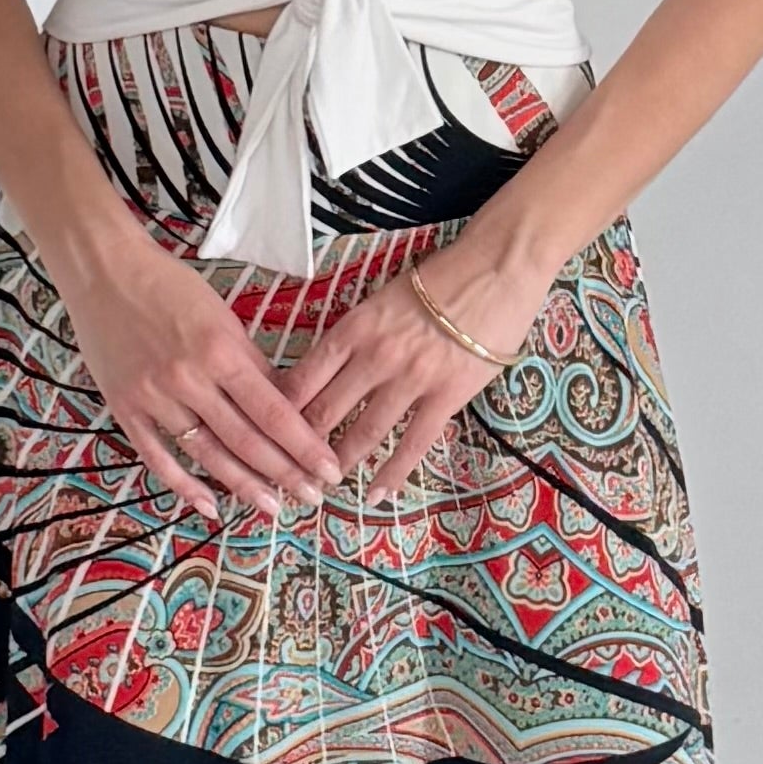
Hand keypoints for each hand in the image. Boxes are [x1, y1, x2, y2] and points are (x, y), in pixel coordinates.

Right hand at [56, 238, 342, 520]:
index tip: (329, 469)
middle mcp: (189, 379)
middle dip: (284, 473)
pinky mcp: (125, 408)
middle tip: (312, 497)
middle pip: (246, 440)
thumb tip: (284, 406)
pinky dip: (184, 485)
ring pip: (207, 454)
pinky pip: (157, 457)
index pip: (273, 411)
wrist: (104, 271)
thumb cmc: (169, 286)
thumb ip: (251, 363)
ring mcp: (154, 397)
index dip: (304, 446)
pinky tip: (209, 506)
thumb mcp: (222, 315)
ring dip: (243, 485)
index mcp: (220, 351)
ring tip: (272, 507)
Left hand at [278, 231, 555, 494]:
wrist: (496, 268)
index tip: (266, 431)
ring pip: (364, 432)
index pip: (304, 377)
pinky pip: (414, 443)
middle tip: (284, 469)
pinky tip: (376, 495)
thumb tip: (329, 367)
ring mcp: (411, 379)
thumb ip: (358, 333)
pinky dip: (393, 473)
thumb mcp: (383, 297)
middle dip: (300, 445)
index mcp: (355, 327)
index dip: (280, 410)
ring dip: (340, 462)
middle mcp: (375, 356)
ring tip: (322, 485)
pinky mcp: (447, 397)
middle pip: (325, 410)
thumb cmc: (441, 277)